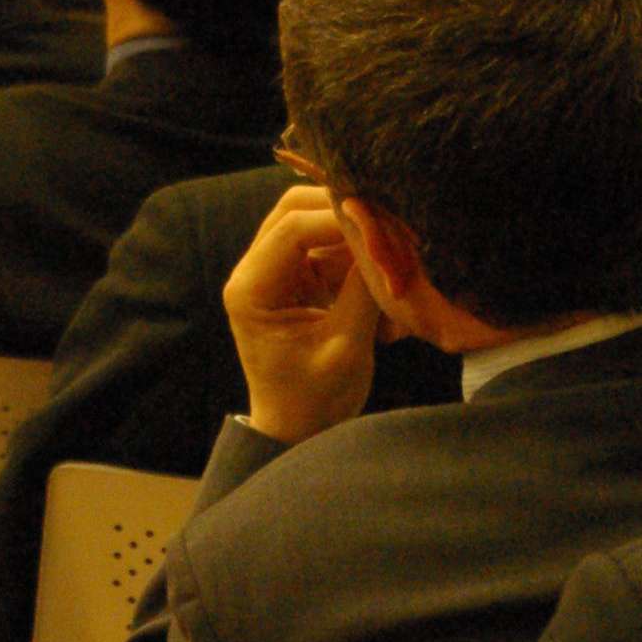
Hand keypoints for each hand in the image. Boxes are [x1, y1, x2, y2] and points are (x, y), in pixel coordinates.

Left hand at [222, 186, 379, 446]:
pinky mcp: (298, 279)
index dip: (340, 217)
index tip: (385, 226)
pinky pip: (329, 248)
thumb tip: (383, 237)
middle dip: (346, 215)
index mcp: (250, 289)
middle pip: (297, 210)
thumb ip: (362, 288)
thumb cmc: (316, 400)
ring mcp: (276, 272)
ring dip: (355, 239)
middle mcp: (255, 272)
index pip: (292, 227)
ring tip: (390, 267)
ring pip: (315, 223)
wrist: (300, 431)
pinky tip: (382, 291)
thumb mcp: (345, 346)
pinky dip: (357, 261)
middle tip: (391, 230)